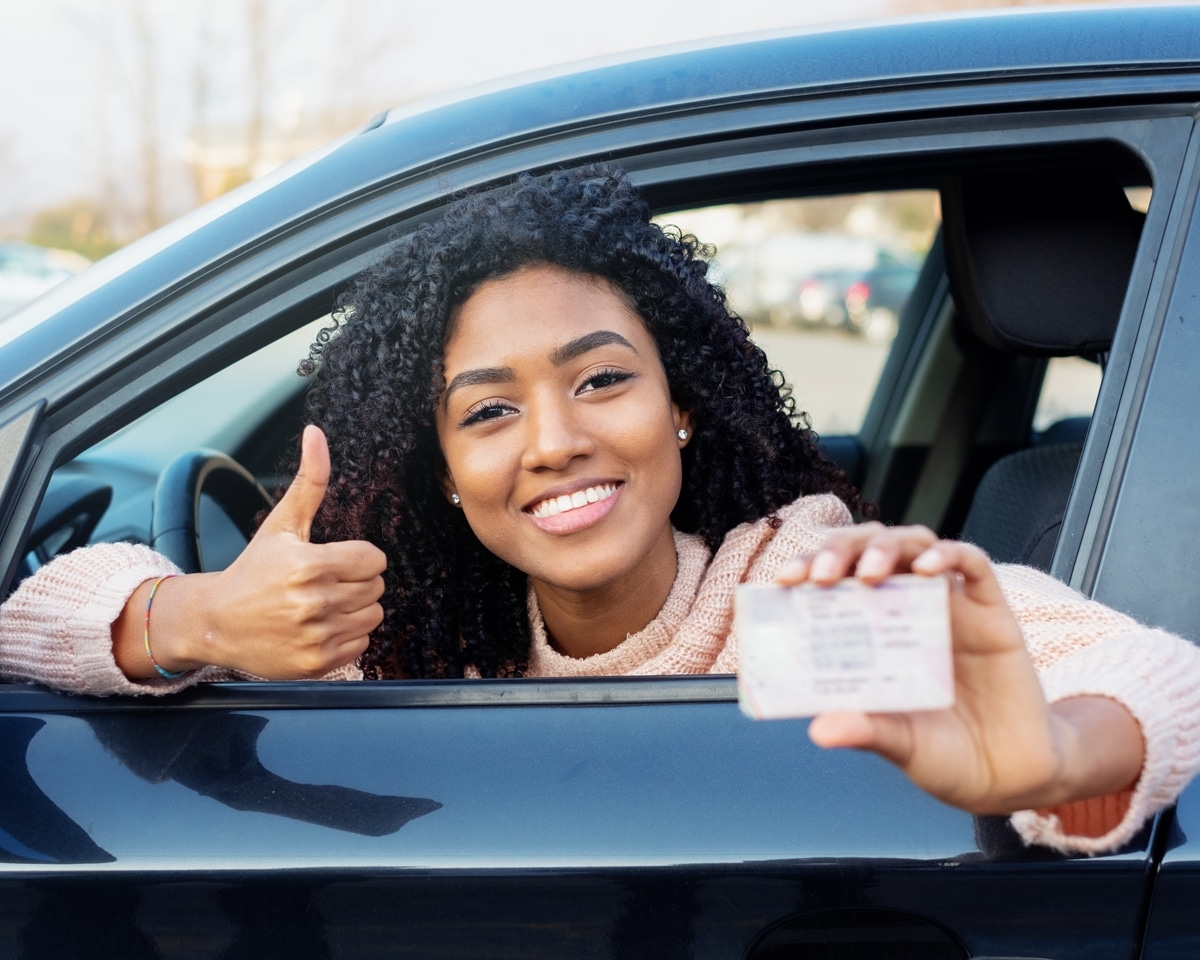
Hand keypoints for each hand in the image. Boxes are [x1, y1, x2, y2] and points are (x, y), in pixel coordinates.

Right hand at [128, 426, 386, 679]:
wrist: (215, 623)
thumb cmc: (253, 571)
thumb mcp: (281, 524)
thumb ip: (309, 480)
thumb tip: (316, 433)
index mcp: (309, 565)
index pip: (374, 559)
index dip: (357, 558)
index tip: (332, 561)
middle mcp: (315, 603)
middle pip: (376, 587)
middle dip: (355, 581)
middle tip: (323, 583)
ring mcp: (317, 636)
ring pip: (373, 615)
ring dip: (355, 609)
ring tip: (322, 604)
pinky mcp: (318, 664)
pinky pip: (362, 643)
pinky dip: (347, 636)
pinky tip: (318, 628)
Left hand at [776, 524, 1142, 814]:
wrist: (1009, 777)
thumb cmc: (943, 755)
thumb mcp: (899, 744)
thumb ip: (866, 730)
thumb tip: (819, 730)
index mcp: (870, 632)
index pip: (833, 579)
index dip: (808, 567)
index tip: (784, 580)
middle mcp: (905, 609)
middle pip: (868, 549)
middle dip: (840, 550)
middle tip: (820, 574)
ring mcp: (949, 605)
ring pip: (915, 544)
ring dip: (887, 547)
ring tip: (869, 573)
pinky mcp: (992, 611)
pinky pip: (973, 564)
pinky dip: (949, 555)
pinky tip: (929, 568)